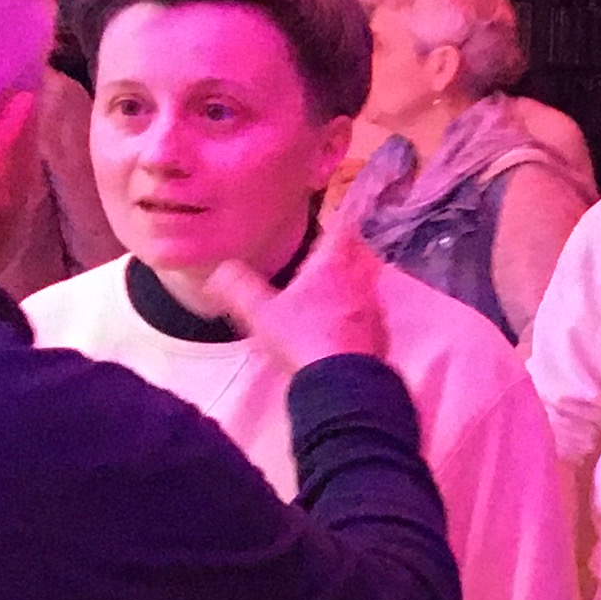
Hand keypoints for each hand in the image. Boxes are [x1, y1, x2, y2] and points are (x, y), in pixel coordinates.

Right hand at [216, 219, 390, 370]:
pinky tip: (345, 323)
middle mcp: (360, 282)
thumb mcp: (260, 313)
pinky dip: (359, 311)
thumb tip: (219, 269)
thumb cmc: (301, 339)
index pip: (340, 230)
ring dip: (354, 281)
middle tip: (330, 250)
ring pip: (367, 284)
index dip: (336, 219)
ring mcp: (375, 309)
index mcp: (332, 267)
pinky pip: (371, 314)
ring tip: (336, 285)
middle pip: (358, 255)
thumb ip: (238, 288)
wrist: (343, 385)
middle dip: (345, 251)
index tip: (331, 214)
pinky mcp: (381, 335)